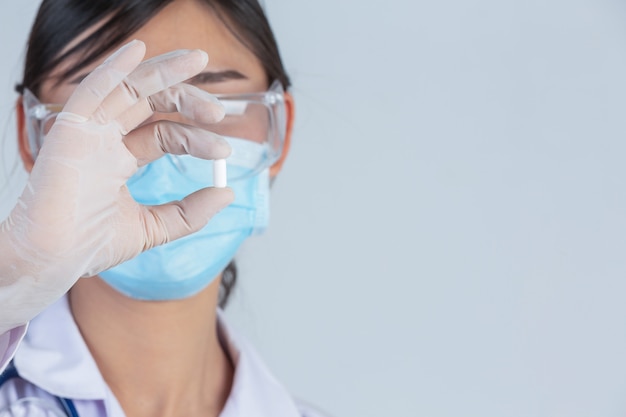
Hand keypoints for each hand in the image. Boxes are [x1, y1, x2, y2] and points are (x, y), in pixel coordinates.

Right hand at [0, 40, 232, 331]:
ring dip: (163, 72)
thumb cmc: (88, 246)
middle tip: (219, 112)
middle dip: (186, 100)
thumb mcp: (152, 228)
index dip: (196, 139)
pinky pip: (92, 91)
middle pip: (151, 104)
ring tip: (197, 61)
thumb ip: (189, 214)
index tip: (224, 151)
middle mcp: (105, 140)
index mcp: (120, 159)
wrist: (51, 261)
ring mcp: (87, 132)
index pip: (166, 135)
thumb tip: (227, 195)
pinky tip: (138, 50)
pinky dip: (113, 69)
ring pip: (128, 88)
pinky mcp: (69, 130)